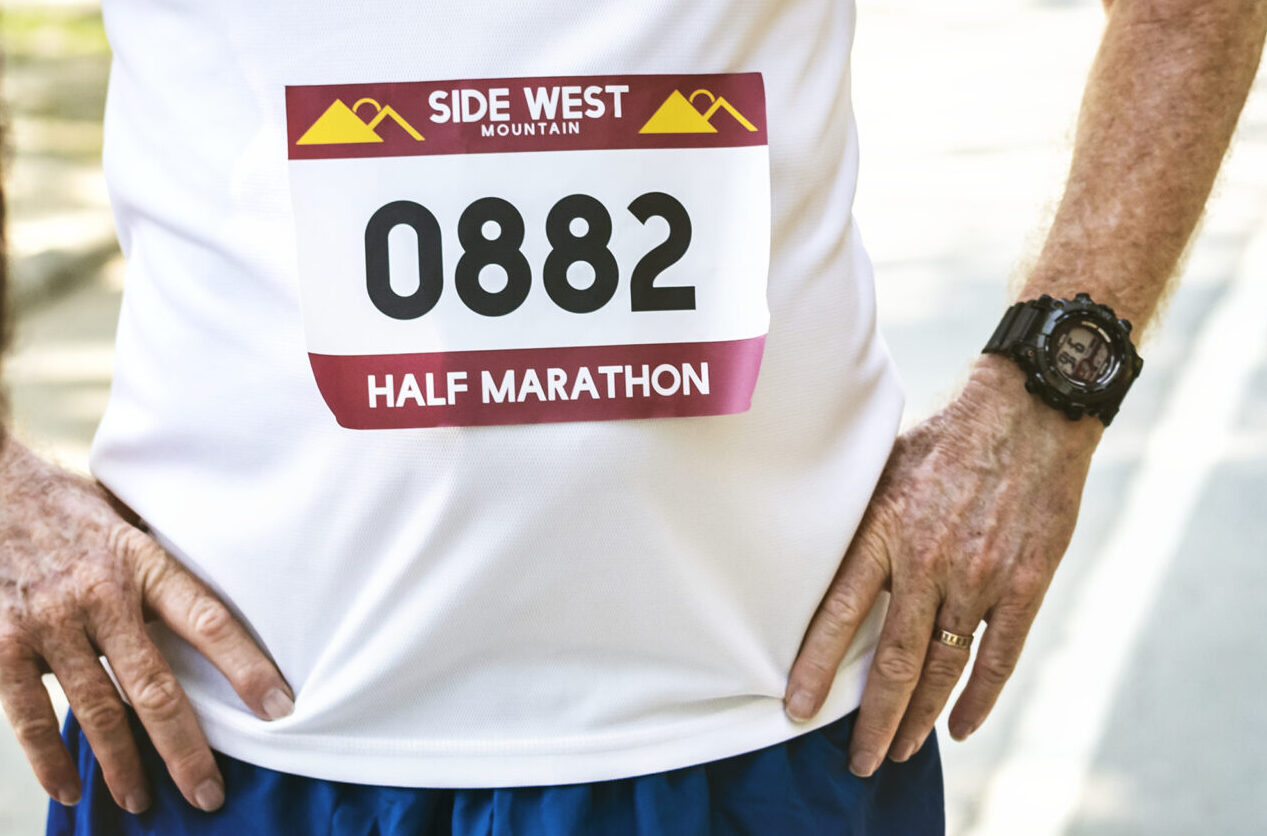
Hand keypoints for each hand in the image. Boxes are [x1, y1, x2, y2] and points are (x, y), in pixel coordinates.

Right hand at [0, 437, 293, 812]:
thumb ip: (164, 562)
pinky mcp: (1, 642)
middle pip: (156, 686)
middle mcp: (100, 595)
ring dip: (122, 764)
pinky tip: (70, 789)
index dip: (246, 667)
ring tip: (143, 801)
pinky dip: (49, 758)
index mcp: (143, 562)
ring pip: (97, 709)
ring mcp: (48, 622)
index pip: (209, 621)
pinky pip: (29, 713)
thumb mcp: (129, 518)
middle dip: (185, 747)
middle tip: (209, 793)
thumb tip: (221, 594)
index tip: (278, 708)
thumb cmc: (70, 503)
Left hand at [783, 355, 1101, 775]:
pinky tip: (960, 726)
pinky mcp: (1027, 581)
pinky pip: (1000, 655)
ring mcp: (981, 575)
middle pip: (893, 659)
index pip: (838, 613)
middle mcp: (928, 560)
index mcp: (884, 528)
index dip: (816, 667)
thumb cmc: (946, 434)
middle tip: (859, 760)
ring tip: (901, 750)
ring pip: (943, 666)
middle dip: (873, 720)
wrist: (1028, 408)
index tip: (796, 707)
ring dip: (920, 717)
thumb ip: (860, 520)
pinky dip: (979, 698)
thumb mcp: (883, 466)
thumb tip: (819, 559)